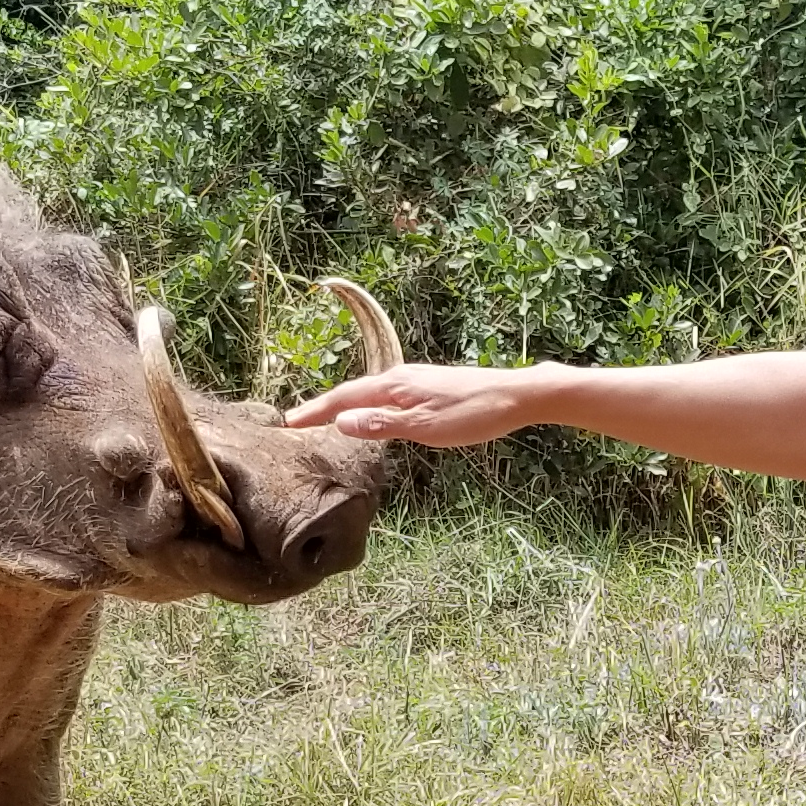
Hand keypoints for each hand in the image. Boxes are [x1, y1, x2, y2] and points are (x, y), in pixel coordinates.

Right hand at [283, 362, 556, 448]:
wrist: (516, 396)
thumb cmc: (473, 413)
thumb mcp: (425, 427)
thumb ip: (381, 425)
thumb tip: (340, 422)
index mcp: (394, 386)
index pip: (344, 399)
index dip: (316, 412)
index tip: (288, 424)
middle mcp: (400, 378)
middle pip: (352, 393)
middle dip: (324, 407)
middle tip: (297, 422)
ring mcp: (416, 381)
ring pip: (369, 394)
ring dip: (345, 406)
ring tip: (325, 420)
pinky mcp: (429, 388)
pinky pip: (386, 397)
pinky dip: (367, 406)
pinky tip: (372, 416)